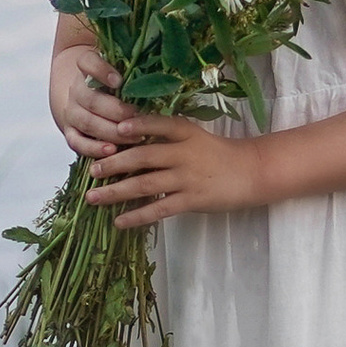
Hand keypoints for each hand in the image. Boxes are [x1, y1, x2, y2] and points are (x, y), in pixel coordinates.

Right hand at [49, 41, 157, 160]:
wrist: (93, 100)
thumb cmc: (122, 86)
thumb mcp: (128, 73)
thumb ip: (141, 70)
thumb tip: (173, 66)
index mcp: (88, 69)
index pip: (87, 62)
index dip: (100, 70)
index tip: (119, 81)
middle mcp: (77, 89)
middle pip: (89, 98)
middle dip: (114, 110)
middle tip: (136, 116)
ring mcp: (72, 111)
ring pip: (85, 121)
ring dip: (109, 130)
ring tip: (132, 137)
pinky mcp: (71, 132)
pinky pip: (77, 142)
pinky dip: (93, 148)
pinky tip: (112, 151)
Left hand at [84, 115, 268, 226]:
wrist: (252, 172)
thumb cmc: (220, 154)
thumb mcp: (195, 137)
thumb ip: (167, 137)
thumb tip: (130, 139)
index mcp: (186, 132)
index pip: (158, 124)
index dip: (136, 126)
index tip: (114, 129)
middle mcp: (185, 153)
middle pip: (144, 155)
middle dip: (115, 163)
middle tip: (92, 170)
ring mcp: (188, 177)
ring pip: (146, 183)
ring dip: (116, 191)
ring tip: (94, 197)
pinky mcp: (192, 200)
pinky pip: (159, 208)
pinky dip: (137, 216)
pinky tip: (119, 222)